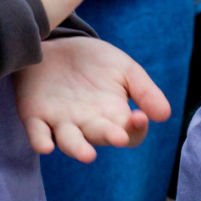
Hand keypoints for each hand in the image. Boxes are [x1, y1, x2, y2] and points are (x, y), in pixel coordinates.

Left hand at [15, 37, 172, 161]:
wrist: (57, 45)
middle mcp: (88, 124)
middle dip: (109, 137)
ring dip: (77, 149)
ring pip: (69, 141)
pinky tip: (46, 146)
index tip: (139, 117)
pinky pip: (37, 133)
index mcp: (113, 116)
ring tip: (88, 154)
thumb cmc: (94, 61)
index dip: (135, 130)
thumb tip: (165, 116)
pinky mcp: (35, 117)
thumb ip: (145, 91)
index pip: (129, 133)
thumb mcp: (125, 70)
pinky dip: (41, 140)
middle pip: (100, 137)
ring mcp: (61, 123)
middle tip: (119, 137)